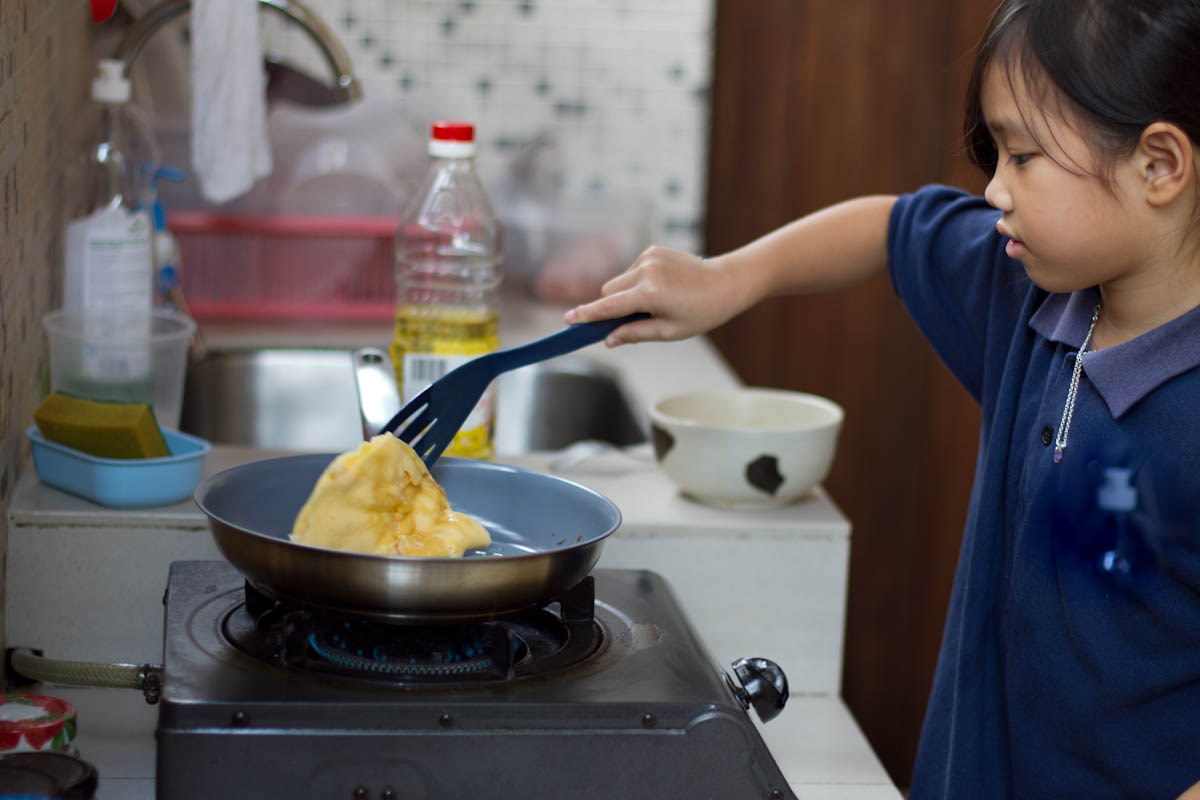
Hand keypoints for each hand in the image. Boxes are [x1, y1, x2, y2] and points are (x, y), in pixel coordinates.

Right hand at [563, 245, 756, 345]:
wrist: (727, 282)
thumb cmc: (702, 312)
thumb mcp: (670, 332)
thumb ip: (635, 334)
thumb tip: (609, 340)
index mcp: (651, 294)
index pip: (609, 306)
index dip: (587, 315)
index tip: (569, 320)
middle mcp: (646, 271)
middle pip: (609, 291)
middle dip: (610, 307)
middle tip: (626, 322)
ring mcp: (649, 257)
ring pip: (619, 280)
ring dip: (625, 294)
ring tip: (654, 304)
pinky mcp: (653, 250)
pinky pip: (632, 270)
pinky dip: (637, 282)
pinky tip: (661, 288)